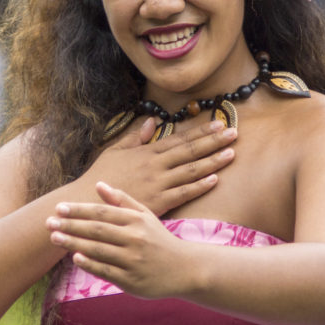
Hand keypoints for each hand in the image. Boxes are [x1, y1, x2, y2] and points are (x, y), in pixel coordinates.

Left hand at [48, 182, 192, 299]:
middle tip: (48, 222)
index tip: (59, 207)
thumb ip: (122, 200)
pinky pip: (107, 271)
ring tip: (54, 237)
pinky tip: (75, 257)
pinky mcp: (132, 280)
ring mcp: (133, 260)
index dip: (79, 210)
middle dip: (71, 225)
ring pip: (99, 250)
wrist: (185, 269)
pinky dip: (90, 264)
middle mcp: (134, 239)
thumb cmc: (160, 240)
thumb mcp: (146, 216)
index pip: (102, 212)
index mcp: (136, 220)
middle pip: (97, 230)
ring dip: (74, 242)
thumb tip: (99, 185)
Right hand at [82, 118, 236, 216]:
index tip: (218, 123)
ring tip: (231, 153)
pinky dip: (199, 186)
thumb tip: (151, 121)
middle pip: (190, 151)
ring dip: (212, 161)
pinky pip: (183, 193)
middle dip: (213, 141)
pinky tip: (215, 179)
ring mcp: (158, 183)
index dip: (200, 131)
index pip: (179, 138)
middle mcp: (155, 165)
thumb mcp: (114, 151)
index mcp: (146, 152)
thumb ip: (135, 137)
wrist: (89, 203)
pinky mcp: (159, 202)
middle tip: (234, 133)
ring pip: (191, 170)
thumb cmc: (100, 177)